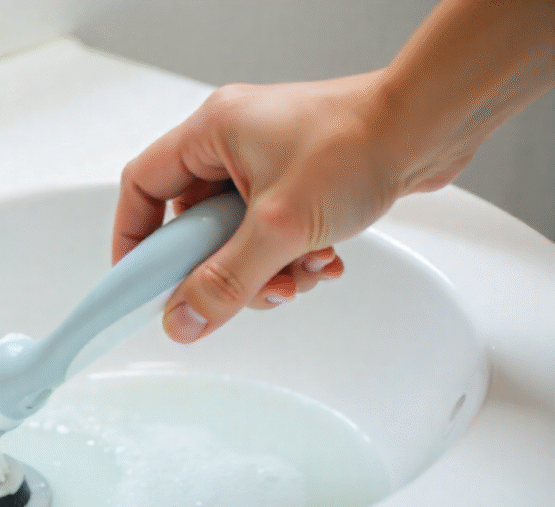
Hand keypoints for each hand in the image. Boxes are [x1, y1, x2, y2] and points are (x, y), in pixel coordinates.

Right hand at [114, 73, 402, 342]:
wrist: (434, 125)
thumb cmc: (361, 143)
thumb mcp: (281, 225)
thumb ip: (226, 280)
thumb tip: (183, 319)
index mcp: (211, 133)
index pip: (143, 187)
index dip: (134, 238)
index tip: (139, 282)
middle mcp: (233, 143)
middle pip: (194, 223)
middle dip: (220, 266)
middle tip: (237, 292)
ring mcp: (267, 161)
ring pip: (238, 235)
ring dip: (265, 268)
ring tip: (300, 275)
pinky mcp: (299, 179)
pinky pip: (272, 232)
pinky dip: (292, 256)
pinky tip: (324, 260)